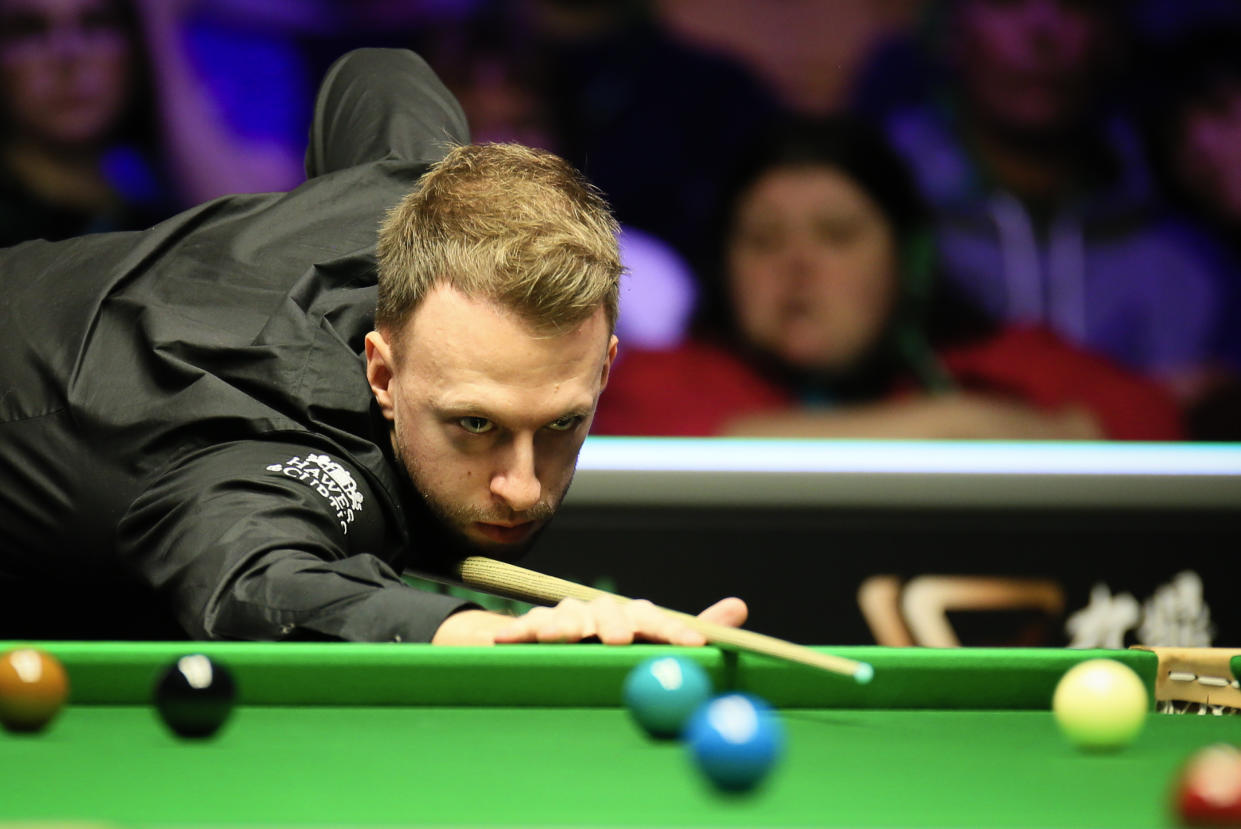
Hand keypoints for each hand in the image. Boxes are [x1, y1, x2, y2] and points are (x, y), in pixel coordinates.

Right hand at [431, 596, 747, 645]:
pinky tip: (507, 640)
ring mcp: (566, 618)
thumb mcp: (655, 644)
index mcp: (635, 618)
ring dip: (567, 625)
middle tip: (619, 640)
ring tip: (566, 637)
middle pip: (610, 612)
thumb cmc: (613, 649)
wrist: (557, 641)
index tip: (692, 646)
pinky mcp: (534, 628)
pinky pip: (528, 627)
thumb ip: (692, 631)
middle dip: (616, 623)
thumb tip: (740, 606)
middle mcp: (601, 612)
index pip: (657, 620)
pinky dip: (520, 632)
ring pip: (568, 616)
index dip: (674, 632)